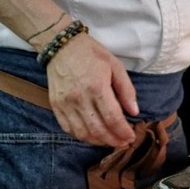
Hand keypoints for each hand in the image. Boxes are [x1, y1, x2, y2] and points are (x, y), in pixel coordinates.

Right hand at [46, 33, 137, 147]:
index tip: (131, 137)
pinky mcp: (55, 105)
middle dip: (113, 140)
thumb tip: (134, 112)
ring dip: (98, 142)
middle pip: (98, 130)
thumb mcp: (115, 65)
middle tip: (123, 143)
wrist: (62, 46)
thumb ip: (126, 90)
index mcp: (97, 86)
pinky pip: (68, 128)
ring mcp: (65, 103)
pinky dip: (81, 136)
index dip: (123, 132)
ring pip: (82, 133)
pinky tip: (91, 135)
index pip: (112, 118)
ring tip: (109, 141)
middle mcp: (79, 98)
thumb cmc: (91, 54)